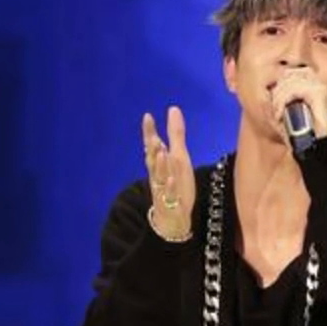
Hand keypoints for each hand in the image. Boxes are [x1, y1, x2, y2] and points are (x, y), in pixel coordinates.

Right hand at [142, 106, 196, 239]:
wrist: (171, 216)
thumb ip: (175, 134)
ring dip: (160, 165)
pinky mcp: (170, 203)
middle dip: (152, 147)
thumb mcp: (178, 156)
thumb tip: (173, 109)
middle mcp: (158, 174)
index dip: (149, 132)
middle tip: (153, 134)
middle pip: (153, 159)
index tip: (147, 117)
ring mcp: (163, 189)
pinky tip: (171, 180)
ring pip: (159, 176)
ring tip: (162, 153)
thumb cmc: (173, 182)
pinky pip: (169, 195)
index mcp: (160, 163)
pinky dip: (169, 188)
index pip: (152, 145)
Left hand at [270, 68, 326, 140]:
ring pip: (292, 81)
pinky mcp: (321, 94)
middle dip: (278, 90)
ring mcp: (324, 90)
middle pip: (294, 73)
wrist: (317, 151)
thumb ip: (284, 102)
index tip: (276, 101)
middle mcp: (325, 89)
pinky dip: (283, 101)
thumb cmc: (305, 139)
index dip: (283, 83)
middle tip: (275, 109)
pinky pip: (295, 90)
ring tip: (277, 114)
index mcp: (322, 92)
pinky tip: (279, 115)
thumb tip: (269, 90)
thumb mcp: (291, 117)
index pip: (300, 72)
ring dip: (278, 98)